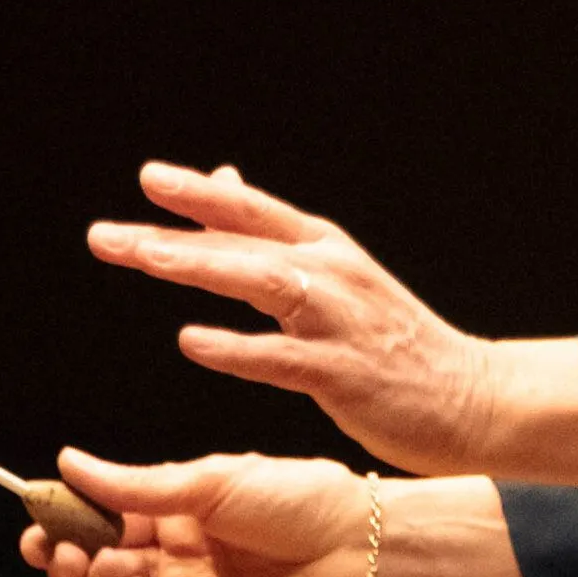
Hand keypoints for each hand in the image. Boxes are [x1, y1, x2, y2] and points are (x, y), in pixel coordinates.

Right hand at [19, 448, 375, 576]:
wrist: (358, 547)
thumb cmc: (298, 500)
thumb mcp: (209, 481)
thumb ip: (136, 485)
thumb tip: (67, 462)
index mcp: (180, 516)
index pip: (106, 519)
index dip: (68, 516)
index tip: (37, 504)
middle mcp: (178, 560)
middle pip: (98, 565)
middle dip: (63, 556)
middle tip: (47, 545)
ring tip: (90, 562)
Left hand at [89, 162, 506, 477]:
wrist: (471, 397)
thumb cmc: (393, 343)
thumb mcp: (338, 277)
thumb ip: (273, 238)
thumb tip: (223, 180)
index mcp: (325, 249)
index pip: (252, 209)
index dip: (200, 192)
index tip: (149, 178)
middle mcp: (331, 273)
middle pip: (242, 241)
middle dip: (172, 232)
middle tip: (106, 234)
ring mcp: (339, 321)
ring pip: (261, 284)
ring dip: (202, 267)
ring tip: (147, 258)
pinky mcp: (344, 373)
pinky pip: (281, 358)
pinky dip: (236, 347)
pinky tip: (192, 342)